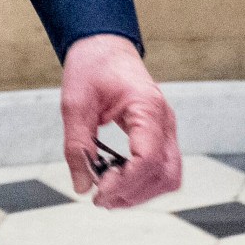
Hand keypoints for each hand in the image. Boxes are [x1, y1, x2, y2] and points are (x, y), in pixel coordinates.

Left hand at [61, 33, 181, 207]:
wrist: (104, 46)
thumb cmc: (92, 67)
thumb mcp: (75, 104)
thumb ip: (78, 146)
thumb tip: (82, 186)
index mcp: (147, 107)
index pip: (148, 159)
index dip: (125, 183)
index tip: (99, 193)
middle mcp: (164, 120)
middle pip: (165, 173)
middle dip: (134, 194)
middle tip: (100, 199)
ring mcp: (166, 128)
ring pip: (169, 176)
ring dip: (140, 193)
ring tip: (107, 195)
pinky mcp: (161, 135)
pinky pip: (163, 168)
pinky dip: (143, 182)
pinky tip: (118, 184)